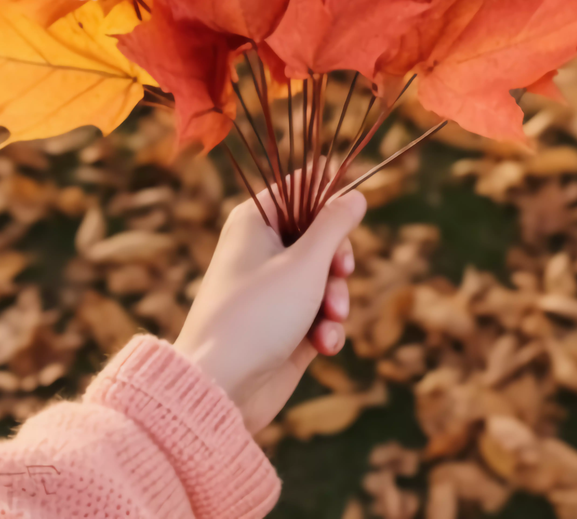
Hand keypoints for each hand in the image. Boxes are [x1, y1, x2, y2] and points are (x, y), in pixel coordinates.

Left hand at [173, 179, 366, 432]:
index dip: (329, 200)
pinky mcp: (284, 325)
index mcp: (256, 221)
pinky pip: (319, 314)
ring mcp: (274, 290)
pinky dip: (326, 327)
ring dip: (336, 299)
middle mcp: (262, 250)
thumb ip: (335, 225)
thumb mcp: (306, 263)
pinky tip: (322, 345)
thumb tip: (355, 194)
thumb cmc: (258, 314)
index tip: (351, 214)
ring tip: (329, 319)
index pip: (299, 190)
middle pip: (321, 236)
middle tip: (340, 273)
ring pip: (326, 278)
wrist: (221, 386)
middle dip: (338, 261)